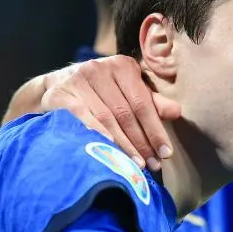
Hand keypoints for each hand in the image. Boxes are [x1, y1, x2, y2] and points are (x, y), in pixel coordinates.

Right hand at [39, 56, 180, 169]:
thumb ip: (150, 102)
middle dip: (141, 142)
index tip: (166, 153)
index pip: (143, 103)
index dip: (155, 130)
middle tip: (153, 165)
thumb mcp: (125, 92)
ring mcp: (79, 80)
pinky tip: (109, 150)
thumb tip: (176, 112)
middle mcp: (100, 68)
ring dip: (123, 145)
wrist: (56, 87)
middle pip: (126, 112)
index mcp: (122, 66)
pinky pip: (83, 119)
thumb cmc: (99, 92)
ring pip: (107, 118)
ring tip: (136, 165)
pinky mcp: (61, 94)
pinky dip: (98, 135)